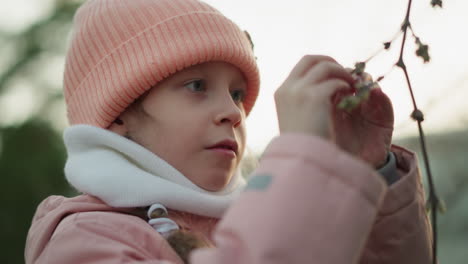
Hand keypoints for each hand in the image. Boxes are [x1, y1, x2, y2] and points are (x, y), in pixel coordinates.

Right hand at [275, 55, 393, 167]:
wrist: (300, 160)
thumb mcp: (294, 120)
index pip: (300, 67)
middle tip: (345, 73)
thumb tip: (316, 91)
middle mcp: (288, 88)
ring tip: (352, 85)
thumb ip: (300, 103)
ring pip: (326, 67)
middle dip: (330, 61)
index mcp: (281, 92)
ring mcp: (300, 91)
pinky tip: (351, 96)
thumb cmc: (299, 146)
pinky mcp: (315, 97)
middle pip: (311, 59)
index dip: (319, 66)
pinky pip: (335, 82)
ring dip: (342, 73)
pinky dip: (345, 85)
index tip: (332, 74)